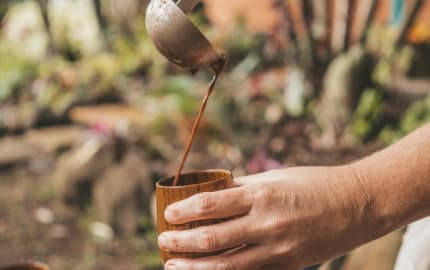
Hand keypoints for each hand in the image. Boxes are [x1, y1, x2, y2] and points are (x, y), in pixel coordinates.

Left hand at [158, 166, 379, 269]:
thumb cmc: (313, 184)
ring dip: (195, 267)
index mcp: (262, 195)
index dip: (184, 211)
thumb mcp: (276, 178)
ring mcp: (279, 249)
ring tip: (173, 265)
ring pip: (227, 266)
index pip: (211, 205)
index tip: (167, 214)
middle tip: (163, 241)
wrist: (357, 204)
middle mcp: (267, 224)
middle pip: (213, 239)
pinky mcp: (289, 266)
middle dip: (182, 242)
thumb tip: (212, 192)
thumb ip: (243, 187)